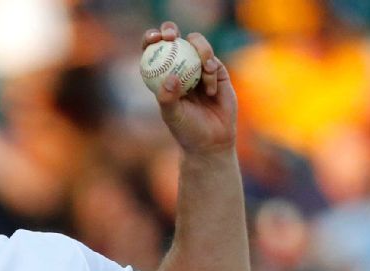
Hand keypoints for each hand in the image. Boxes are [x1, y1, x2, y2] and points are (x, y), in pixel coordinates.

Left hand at [143, 21, 236, 154]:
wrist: (212, 141)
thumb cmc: (187, 130)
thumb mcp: (173, 116)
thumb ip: (169, 98)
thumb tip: (170, 77)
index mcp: (162, 75)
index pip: (153, 50)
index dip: (151, 38)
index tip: (153, 38)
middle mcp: (180, 67)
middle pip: (174, 39)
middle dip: (171, 30)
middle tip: (171, 36)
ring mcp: (199, 68)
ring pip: (197, 45)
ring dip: (200, 50)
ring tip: (205, 69)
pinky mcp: (218, 72)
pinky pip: (214, 62)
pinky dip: (211, 71)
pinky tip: (210, 87)